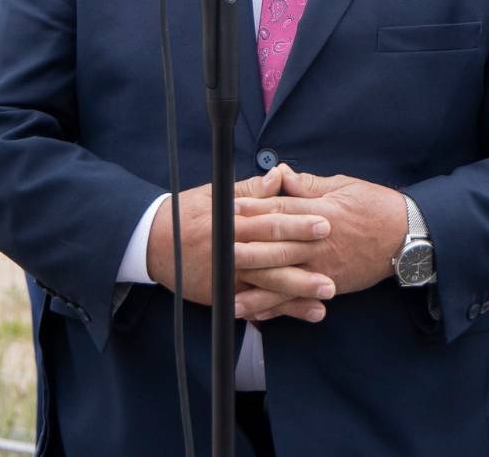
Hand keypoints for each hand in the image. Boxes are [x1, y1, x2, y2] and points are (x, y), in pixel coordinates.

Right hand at [147, 167, 315, 304]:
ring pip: (267, 285)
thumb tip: (280, 176)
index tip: (326, 221)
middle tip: (335, 262)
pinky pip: (256, 305)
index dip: (299, 221)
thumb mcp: (218, 195)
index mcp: (232, 220)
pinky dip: (280, 310)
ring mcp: (227, 276)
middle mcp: (230, 249)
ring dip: (298, 291)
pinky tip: (304, 312)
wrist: (153, 242)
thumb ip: (253, 190)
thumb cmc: (189, 213)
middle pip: (272, 255)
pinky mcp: (224, 295)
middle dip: (305, 260)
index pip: (270, 220)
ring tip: (327, 294)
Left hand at [233, 168, 407, 319]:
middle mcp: (318, 243)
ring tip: (227, 296)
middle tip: (217, 253)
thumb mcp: (343, 186)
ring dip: (255, 289)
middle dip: (245, 252)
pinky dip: (278, 309)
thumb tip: (281, 174)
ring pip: (283, 280)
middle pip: (276, 248)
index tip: (229, 210)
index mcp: (320, 213)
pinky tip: (257, 314)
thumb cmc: (375, 206)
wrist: (407, 236)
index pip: (281, 210)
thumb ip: (308, 185)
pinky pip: (299, 299)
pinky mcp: (330, 285)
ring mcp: (323, 268)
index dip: (254, 210)